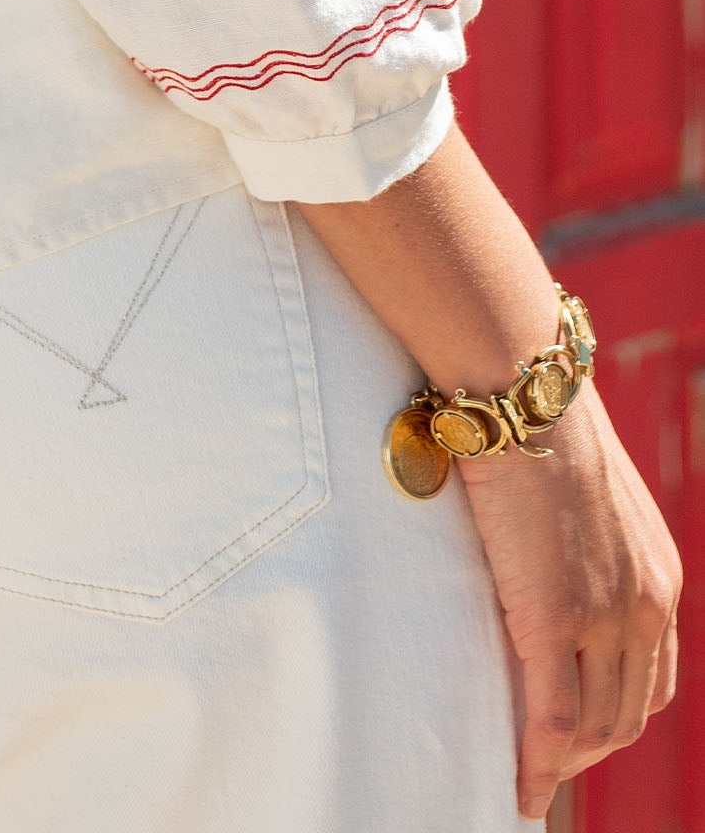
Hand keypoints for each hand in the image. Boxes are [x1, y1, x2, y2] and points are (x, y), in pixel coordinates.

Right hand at [457, 392, 679, 819]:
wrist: (519, 390)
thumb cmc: (533, 422)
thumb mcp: (580, 494)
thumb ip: (579, 539)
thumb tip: (542, 551)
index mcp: (656, 575)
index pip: (652, 679)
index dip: (614, 717)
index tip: (578, 736)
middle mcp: (645, 603)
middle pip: (626, 714)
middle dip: (588, 754)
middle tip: (543, 769)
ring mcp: (602, 613)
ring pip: (593, 726)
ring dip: (560, 764)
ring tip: (524, 778)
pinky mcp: (553, 615)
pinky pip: (551, 716)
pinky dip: (537, 763)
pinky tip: (518, 784)